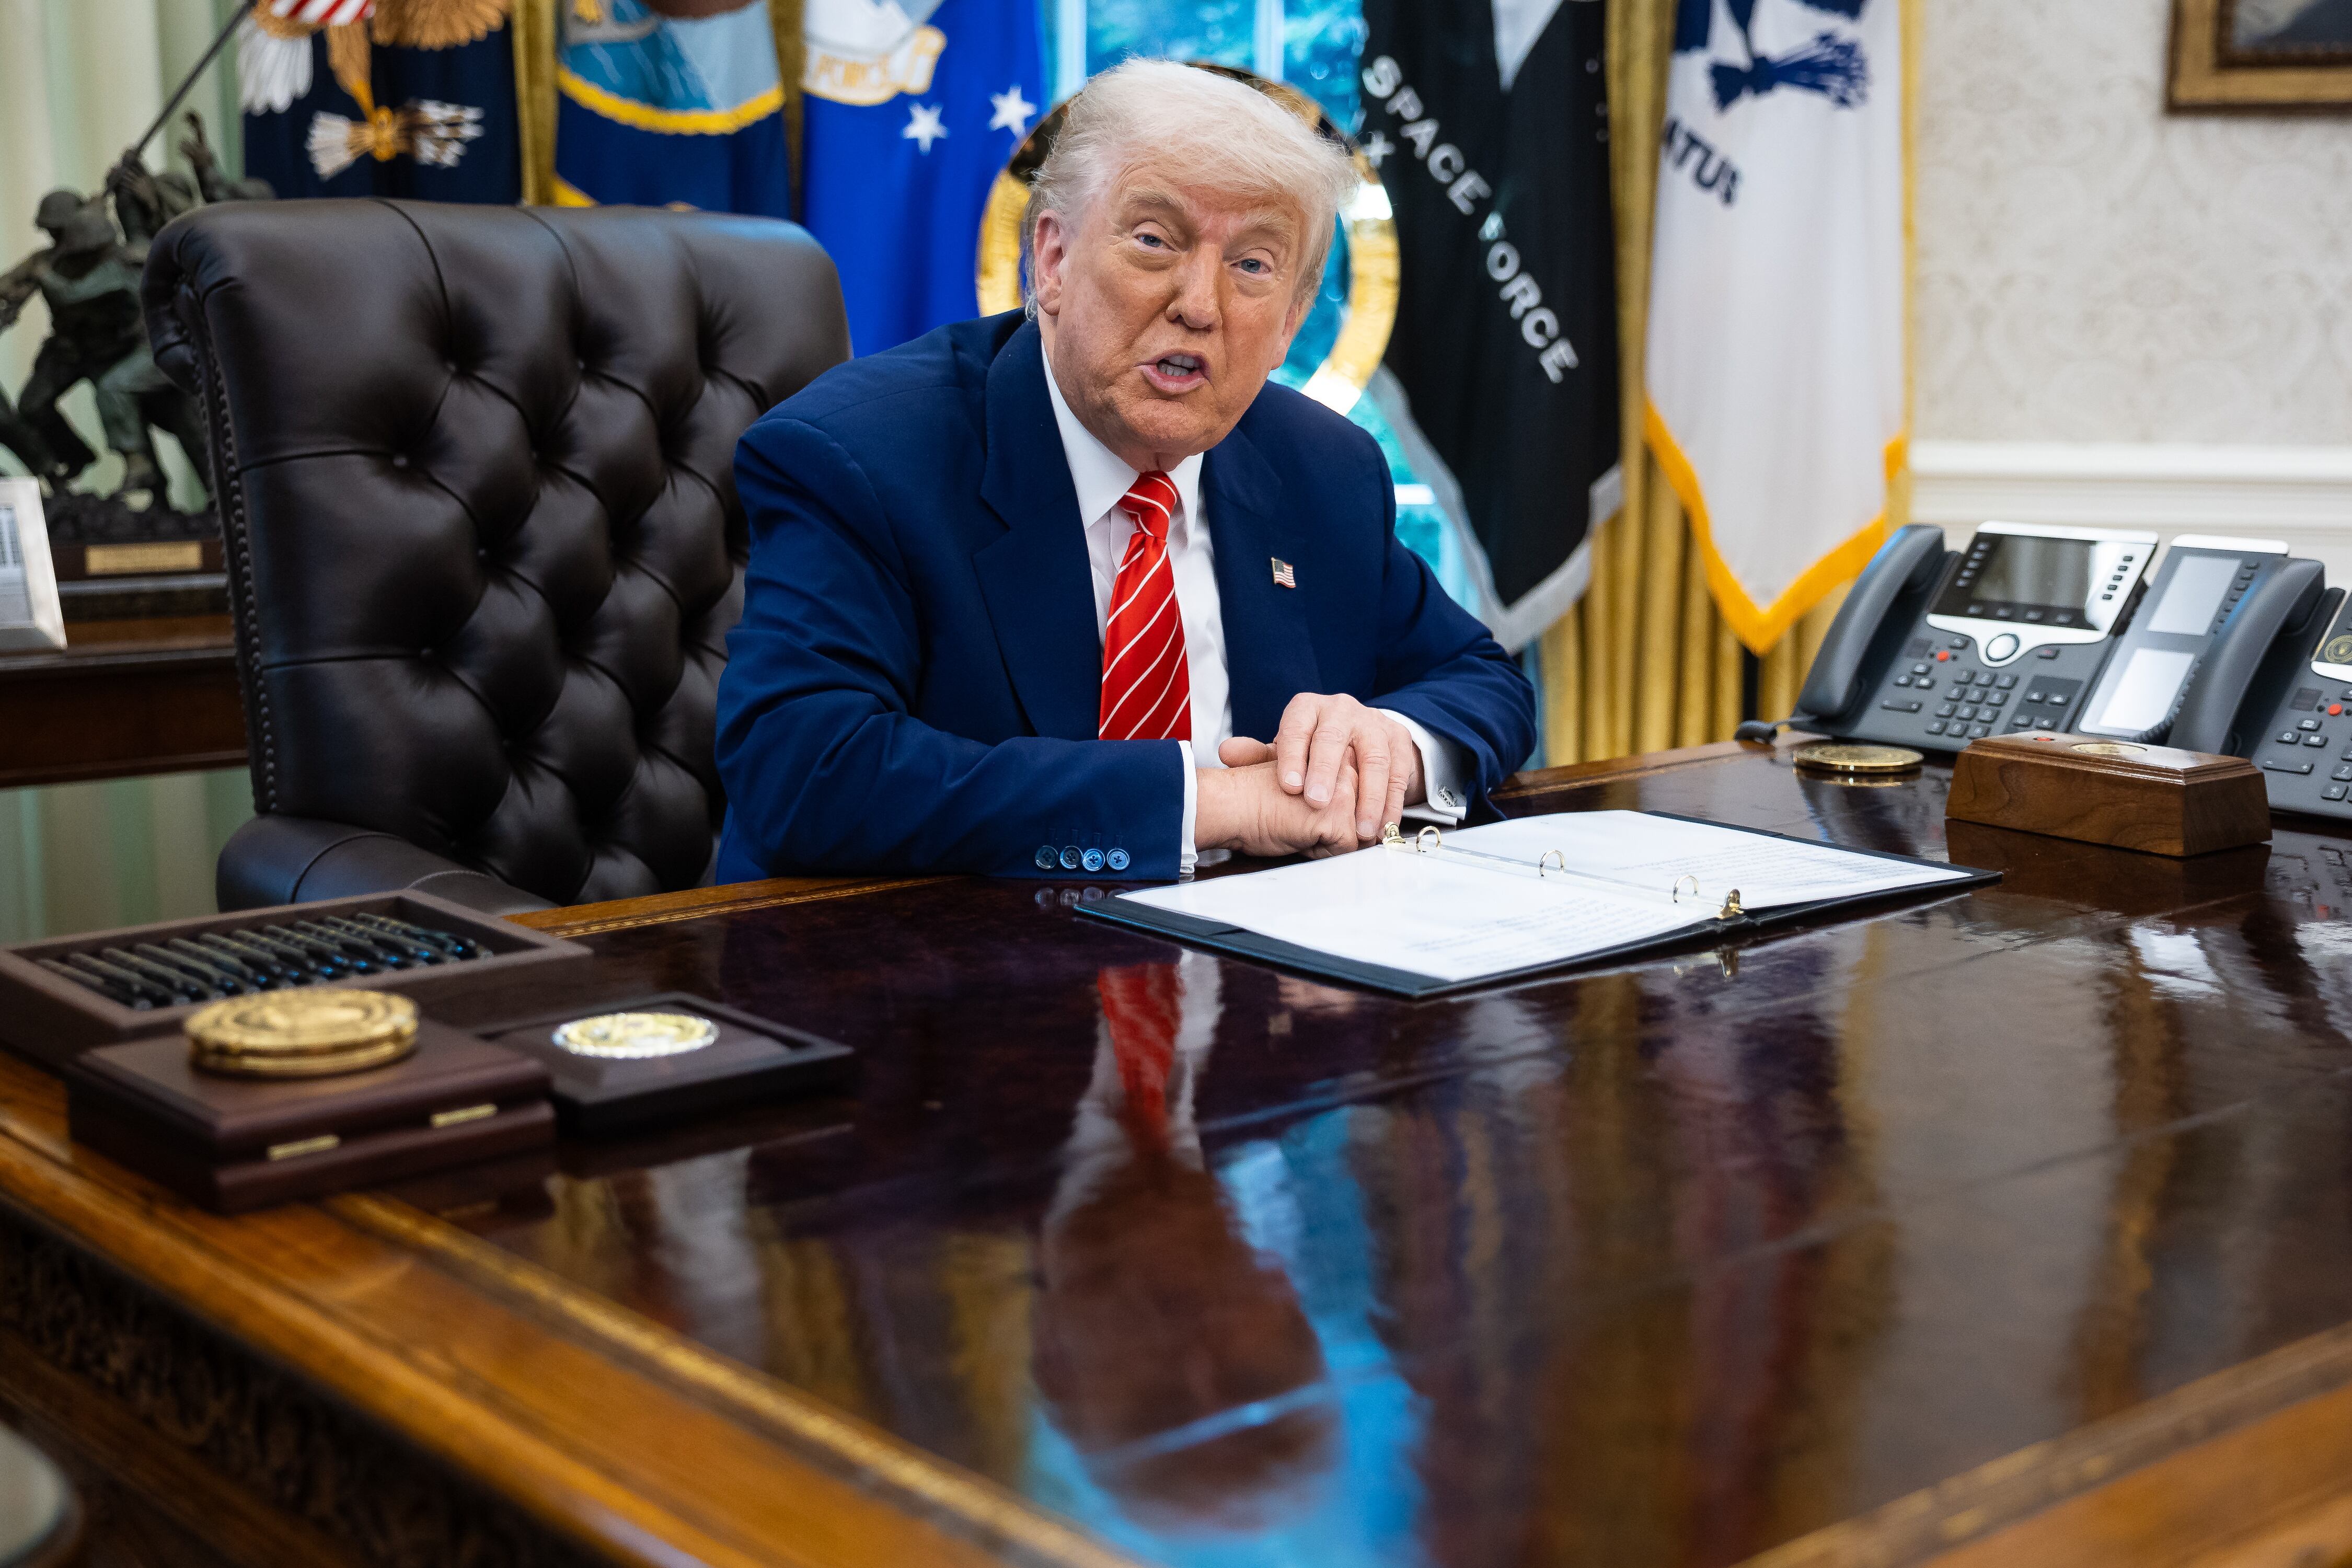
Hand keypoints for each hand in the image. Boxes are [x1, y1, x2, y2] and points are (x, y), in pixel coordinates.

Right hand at [1196, 761, 1368, 858]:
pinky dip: (1320, 852)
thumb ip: (1329, 796)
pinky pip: (1344, 849)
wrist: (1228, 802)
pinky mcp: (1337, 810)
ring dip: (1327, 843)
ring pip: (1356, 835)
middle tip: (1296, 821)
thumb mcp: (1299, 790)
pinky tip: (1295, 834)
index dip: (1333, 822)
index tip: (1301, 815)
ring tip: (1295, 825)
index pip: (1359, 805)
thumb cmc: (1254, 800)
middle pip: (1361, 821)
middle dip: (1333, 834)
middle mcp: (1346, 766)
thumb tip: (1363, 828)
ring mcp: (1344, 787)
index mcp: (1337, 758)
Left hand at [1219, 693, 1423, 841]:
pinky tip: (1384, 826)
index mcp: (1307, 709)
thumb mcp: (1285, 752)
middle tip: (1317, 803)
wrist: (1358, 738)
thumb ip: (1257, 757)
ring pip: (1373, 758)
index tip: (1289, 787)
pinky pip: (1398, 773)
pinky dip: (1393, 803)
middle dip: (1326, 771)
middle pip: (1334, 738)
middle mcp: (1341, 709)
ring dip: (1368, 796)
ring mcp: (1373, 723)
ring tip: (1360, 829)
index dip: (1291, 757)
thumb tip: (1228, 753)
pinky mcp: (1399, 740)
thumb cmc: (1311, 751)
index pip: (1296, 728)